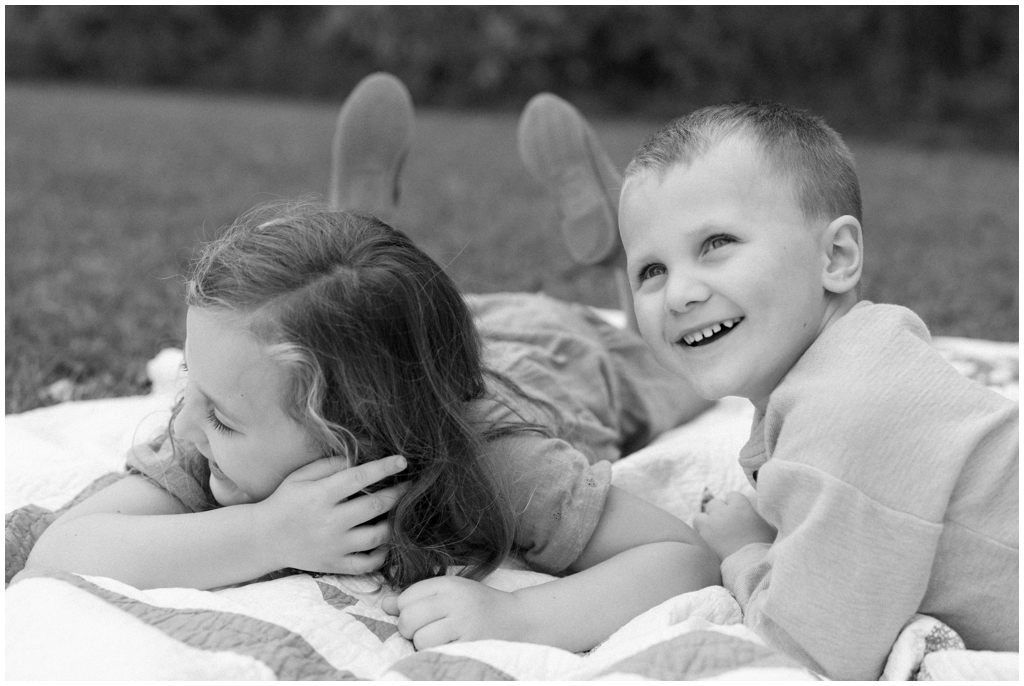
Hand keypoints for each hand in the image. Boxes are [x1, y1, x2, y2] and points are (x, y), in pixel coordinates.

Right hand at [256, 454, 408, 574]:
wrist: (264, 539)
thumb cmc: (285, 502)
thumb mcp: (301, 477)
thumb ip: (329, 466)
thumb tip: (359, 459)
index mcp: (321, 495)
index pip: (359, 478)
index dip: (384, 467)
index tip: (402, 460)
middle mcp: (330, 522)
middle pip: (375, 506)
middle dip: (398, 493)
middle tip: (410, 486)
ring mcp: (334, 546)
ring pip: (377, 536)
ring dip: (396, 523)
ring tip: (403, 512)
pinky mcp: (334, 565)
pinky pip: (367, 564)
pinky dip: (383, 554)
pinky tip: (387, 542)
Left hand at [382, 576, 524, 649]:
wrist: (518, 621)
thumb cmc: (478, 606)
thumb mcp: (450, 592)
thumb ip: (417, 596)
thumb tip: (384, 605)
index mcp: (449, 584)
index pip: (406, 597)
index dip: (406, 609)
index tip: (421, 614)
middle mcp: (456, 600)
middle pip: (408, 619)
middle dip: (409, 630)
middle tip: (426, 630)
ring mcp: (464, 624)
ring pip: (420, 639)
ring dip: (423, 645)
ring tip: (440, 639)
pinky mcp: (470, 646)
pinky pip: (436, 653)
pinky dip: (437, 653)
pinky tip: (449, 647)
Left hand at [692, 491, 775, 560]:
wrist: (751, 567)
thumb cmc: (765, 548)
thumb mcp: (770, 529)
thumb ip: (761, 519)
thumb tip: (761, 518)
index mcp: (741, 507)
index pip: (732, 496)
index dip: (734, 504)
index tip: (737, 512)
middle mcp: (723, 512)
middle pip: (714, 504)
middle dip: (718, 512)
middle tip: (725, 524)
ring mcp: (711, 525)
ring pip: (700, 516)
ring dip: (704, 522)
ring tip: (712, 532)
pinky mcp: (703, 540)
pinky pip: (696, 532)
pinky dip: (700, 535)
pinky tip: (709, 542)